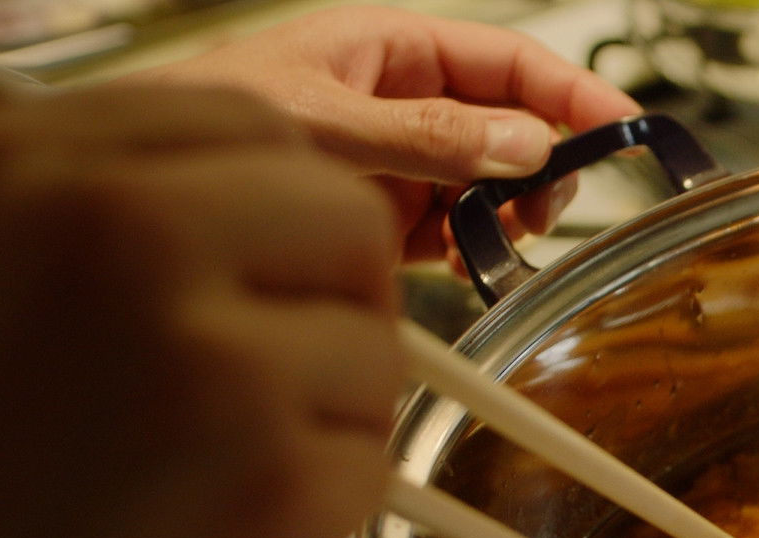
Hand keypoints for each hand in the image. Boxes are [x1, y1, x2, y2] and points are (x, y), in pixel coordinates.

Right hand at [0, 82, 402, 537]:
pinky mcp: (283, 487)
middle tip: (250, 383)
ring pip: (377, 348)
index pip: (249, 130)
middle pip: (345, 221)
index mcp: (32, 171)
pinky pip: (373, 461)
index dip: (272, 211)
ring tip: (198, 482)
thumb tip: (251, 197)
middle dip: (325, 300)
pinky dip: (320, 508)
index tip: (252, 269)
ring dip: (321, 413)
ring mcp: (213, 361)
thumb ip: (100, 223)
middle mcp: (122, 238)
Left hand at [123, 5, 640, 262]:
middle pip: (514, 129)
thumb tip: (524, 144)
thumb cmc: (201, 119)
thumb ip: (427, 134)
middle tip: (540, 207)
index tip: (625, 131)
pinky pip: (454, 232)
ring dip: (507, 216)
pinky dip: (471, 252)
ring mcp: (398, 163)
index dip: (575, 95)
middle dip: (541, 168)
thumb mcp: (323, 121)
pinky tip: (461, 266)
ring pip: (492, 187)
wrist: (132, 182)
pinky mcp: (384, 219)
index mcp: (392, 50)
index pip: (512, 64)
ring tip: (491, 242)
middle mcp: (403, 104)